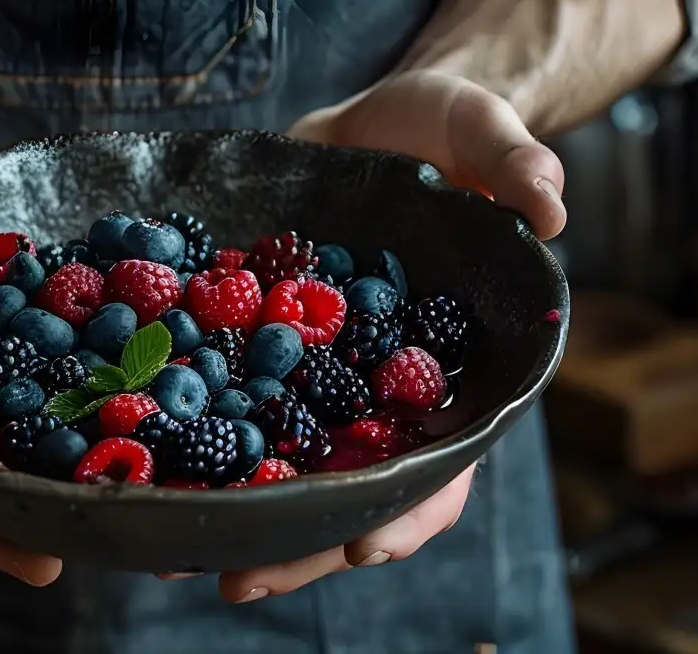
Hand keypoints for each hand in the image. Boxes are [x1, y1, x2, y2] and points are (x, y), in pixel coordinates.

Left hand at [196, 69, 566, 603]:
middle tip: (241, 578)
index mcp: (458, 365)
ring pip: (290, 464)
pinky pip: (235, 399)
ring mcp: (326, 372)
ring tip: (176, 556)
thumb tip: (549, 205)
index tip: (365, 546)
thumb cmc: (448, 130)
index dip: (412, 507)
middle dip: (304, 541)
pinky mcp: (270, 342)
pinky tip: (148, 466)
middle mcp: (389, 387)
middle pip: (356, 488)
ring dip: (243, 513)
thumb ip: (514, 161)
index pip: (448, 457)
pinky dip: (199, 438)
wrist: (378, 119)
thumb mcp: (481, 130)